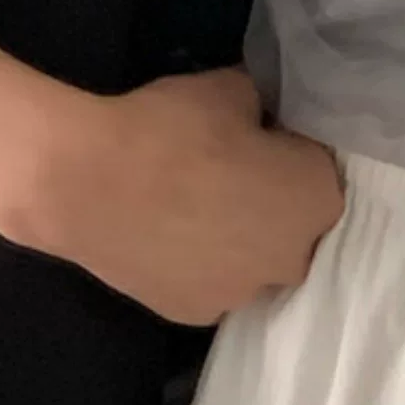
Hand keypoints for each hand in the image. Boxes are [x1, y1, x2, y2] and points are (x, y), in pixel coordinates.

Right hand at [0, 65, 346, 327]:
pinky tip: (167, 238)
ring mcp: (244, 294)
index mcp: (318, 200)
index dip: (290, 152)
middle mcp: (295, 259)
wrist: (84, 184)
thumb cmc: (168, 130)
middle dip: (271, 204)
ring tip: (190, 210)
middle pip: (294, 228)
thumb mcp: (229, 89)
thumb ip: (261, 105)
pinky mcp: (197, 315)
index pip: (321, 171)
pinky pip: (210, 284)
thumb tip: (261, 113)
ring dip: (235, 241)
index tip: (259, 138)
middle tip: (225, 173)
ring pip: (252, 263)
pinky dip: (196, 265)